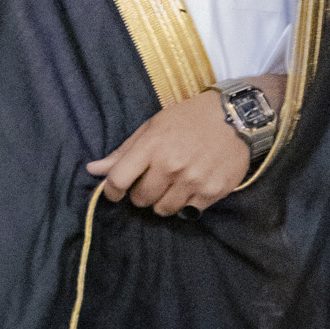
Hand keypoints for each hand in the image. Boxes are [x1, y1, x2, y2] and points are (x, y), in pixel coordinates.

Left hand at [87, 79, 282, 216]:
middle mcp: (171, 166)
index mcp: (152, 146)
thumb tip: (93, 170)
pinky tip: (191, 185)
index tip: (115, 191)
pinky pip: (188, 211)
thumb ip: (124, 151)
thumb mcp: (153, 126)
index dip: (111, 191)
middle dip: (141, 193)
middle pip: (141, 199)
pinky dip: (186, 203)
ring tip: (173, 183)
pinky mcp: (212, 192)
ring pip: (163, 210)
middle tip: (153, 180)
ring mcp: (193, 181)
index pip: (118, 180)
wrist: (236, 117)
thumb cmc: (189, 118)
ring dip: (163, 201)